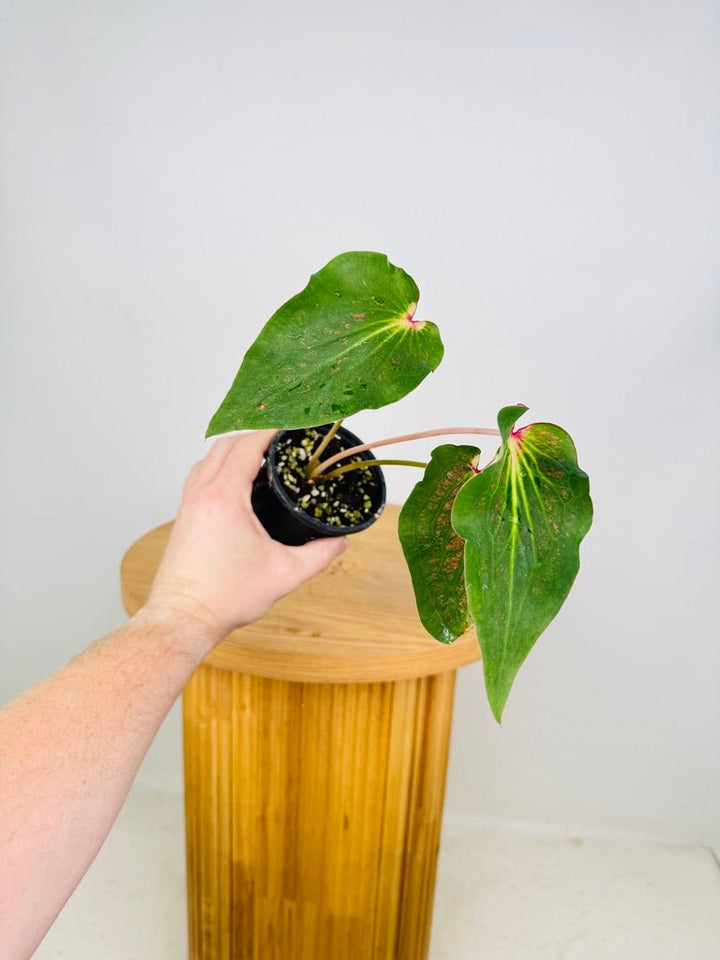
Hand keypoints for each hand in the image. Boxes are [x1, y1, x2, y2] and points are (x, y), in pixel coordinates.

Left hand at [143, 430, 347, 642]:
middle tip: (281, 438)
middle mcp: (202, 494)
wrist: (183, 618)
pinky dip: (217, 466)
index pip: (247, 446)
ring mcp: (188, 504)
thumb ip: (318, 556)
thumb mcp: (283, 575)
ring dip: (232, 448)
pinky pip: (199, 476)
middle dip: (253, 434)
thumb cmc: (225, 597)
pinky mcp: (183, 517)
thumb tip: (341, 542)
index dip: (271, 430)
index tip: (290, 425)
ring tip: (259, 453)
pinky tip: (233, 480)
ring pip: (208, 458)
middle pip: (225, 445)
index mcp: (225, 498)